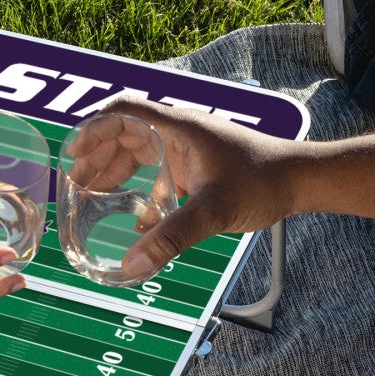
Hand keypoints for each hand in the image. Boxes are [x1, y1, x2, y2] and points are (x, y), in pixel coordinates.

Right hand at [87, 95, 300, 277]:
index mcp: (179, 128)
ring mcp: (190, 151)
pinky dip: (142, 191)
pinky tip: (135, 220)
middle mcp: (181, 133)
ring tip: (91, 194)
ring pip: (141, 154)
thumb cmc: (263, 181)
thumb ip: (171, 237)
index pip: (124, 112)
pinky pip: (160, 174)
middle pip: (126, 134)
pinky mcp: (199, 169)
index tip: (74, 152)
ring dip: (116, 171)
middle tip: (75, 181)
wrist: (301, 180)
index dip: (93, 128)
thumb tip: (132, 263)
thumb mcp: (213, 211)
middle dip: (97, 155)